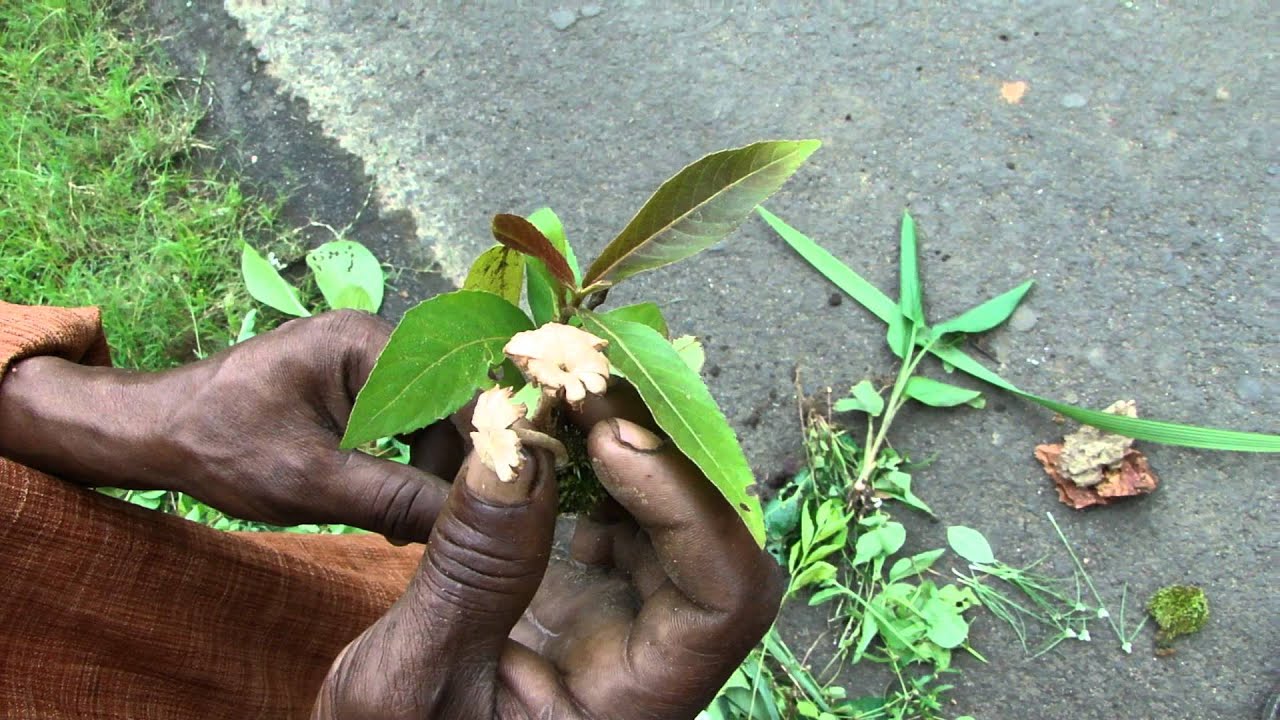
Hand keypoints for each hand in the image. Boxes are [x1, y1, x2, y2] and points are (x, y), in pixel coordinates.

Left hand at [0, 310, 461, 541]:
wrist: (158, 432)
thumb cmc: (224, 449)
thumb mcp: (314, 482)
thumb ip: (396, 497)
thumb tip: (468, 520)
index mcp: (366, 341)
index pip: (454, 395)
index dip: (476, 452)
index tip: (481, 510)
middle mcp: (373, 336)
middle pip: (446, 406)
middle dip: (445, 468)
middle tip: (430, 527)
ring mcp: (363, 356)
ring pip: (427, 418)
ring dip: (424, 470)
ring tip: (404, 522)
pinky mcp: (352, 380)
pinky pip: (402, 419)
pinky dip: (403, 461)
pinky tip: (390, 501)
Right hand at [313, 391, 783, 718]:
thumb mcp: (409, 680)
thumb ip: (470, 573)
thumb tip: (513, 447)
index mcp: (635, 706)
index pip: (727, 595)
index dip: (689, 504)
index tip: (613, 439)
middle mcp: (647, 659)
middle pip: (709, 537)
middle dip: (655, 449)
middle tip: (582, 379)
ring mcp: (617, 621)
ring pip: (665, 514)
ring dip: (621, 443)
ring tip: (559, 388)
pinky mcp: (578, 591)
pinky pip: (613, 512)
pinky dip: (585, 460)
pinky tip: (544, 430)